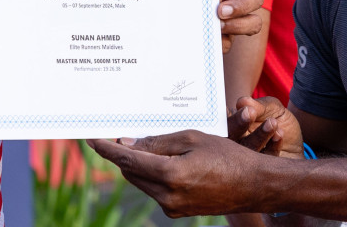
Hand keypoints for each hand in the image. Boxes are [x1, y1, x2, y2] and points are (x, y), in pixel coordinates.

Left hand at [90, 131, 262, 217]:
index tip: (93, 140)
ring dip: (139, 165)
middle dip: (124, 155)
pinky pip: (156, 190)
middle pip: (131, 173)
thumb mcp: (192, 138)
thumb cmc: (227, 155)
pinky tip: (165, 160)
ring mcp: (173, 207)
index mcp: (170, 175)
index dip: (107, 150)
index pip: (128, 161)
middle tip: (123, 136)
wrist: (254, 185)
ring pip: (142, 182)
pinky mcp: (178, 211)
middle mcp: (167, 196)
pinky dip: (154, 175)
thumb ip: (157, 142)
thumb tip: (128, 145)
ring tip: (149, 145)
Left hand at [213, 0, 263, 53]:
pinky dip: (222, 43)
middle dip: (240, 5)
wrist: (171, 18)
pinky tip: (210, 41)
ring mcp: (237, 20)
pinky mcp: (227, 39)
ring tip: (219, 27)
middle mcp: (238, 0)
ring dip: (239, 25)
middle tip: (220, 12)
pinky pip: (231, 43)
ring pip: (255, 22)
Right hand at [229, 96, 303, 158]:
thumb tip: (242, 102)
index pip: (222, 121)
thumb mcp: (272, 108)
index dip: (229, 115)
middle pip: (228, 137)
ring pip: (245, 150)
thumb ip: (259, 106)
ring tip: (272, 122)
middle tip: (250, 112)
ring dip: (259, 135)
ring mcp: (245, 160)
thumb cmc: (278, 119)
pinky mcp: (261, 172)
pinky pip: (263, 161)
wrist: (296, 141)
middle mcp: (233, 143)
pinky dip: (272, 146)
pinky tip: (279, 134)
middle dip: (238, 124)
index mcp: (231, 125)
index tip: (243, 108)